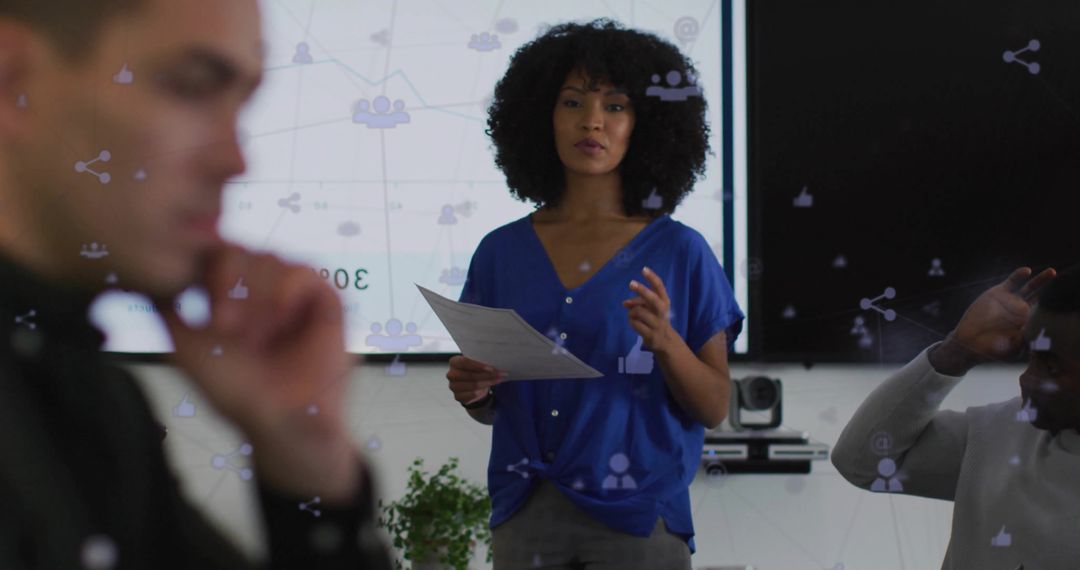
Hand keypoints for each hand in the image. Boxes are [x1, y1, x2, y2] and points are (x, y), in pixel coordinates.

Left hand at [155, 244, 359, 499]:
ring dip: (256, 293)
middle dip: (228, 285)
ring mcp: (293, 295)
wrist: (278, 418)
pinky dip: (286, 288)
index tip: (203, 307)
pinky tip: (278, 315)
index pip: (213, 257)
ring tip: (254, 332)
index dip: (205, 273)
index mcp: (231, 298)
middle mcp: (262, 292)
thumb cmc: (237, 391)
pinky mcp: (324, 302)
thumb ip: (167, 311)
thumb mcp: (186, 348)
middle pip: (240, 252)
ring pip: (270, 258)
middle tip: (226, 325)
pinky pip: (304, 272)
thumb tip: (143, 281)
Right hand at [447, 355, 503, 405]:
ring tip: (499, 380)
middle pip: (471, 375)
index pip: (465, 362)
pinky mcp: (457, 397)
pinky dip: (483, 391)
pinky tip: (489, 388)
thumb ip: (482, 361)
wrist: (471, 384)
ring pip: (473, 385)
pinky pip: (472, 395)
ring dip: (488, 383)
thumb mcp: (477, 363)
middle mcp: (451, 374)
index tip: (492, 368)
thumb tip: (496, 362)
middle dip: (488, 375)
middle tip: (501, 374)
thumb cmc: (475, 370)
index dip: (478, 365)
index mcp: (454, 362)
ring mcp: (453, 386)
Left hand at [622, 266, 680, 355]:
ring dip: (632, 312)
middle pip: (653, 299)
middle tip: (631, 283)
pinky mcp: (651, 335)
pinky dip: (631, 322)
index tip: (644, 269)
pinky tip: (635, 324)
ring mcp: (658, 324)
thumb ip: (639, 303)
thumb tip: (625, 303)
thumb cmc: (656, 319)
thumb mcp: (651, 309)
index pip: (660, 287)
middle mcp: (663, 312)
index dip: (652, 278)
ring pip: (639, 312)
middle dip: (642, 290)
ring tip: (632, 315)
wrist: (665, 341)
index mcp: (664, 302)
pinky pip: (635, 324)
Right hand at [932, 266, 1055, 374]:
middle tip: (1068, 285)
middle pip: (1042, 298)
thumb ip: (1026, 339)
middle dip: (1053, 292)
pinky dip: (1019, 276)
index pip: (1046, 313)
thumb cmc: (992, 349)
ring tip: (1053, 272)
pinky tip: (1027, 271)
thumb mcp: (1014, 348)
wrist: (968, 342)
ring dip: (1041, 280)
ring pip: (1030, 288)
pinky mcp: (998, 293)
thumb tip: (1038, 333)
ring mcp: (1011, 301)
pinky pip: (1011, 283)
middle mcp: (1022, 310)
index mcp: (1028, 323)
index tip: (1067, 304)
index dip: (1056, 308)